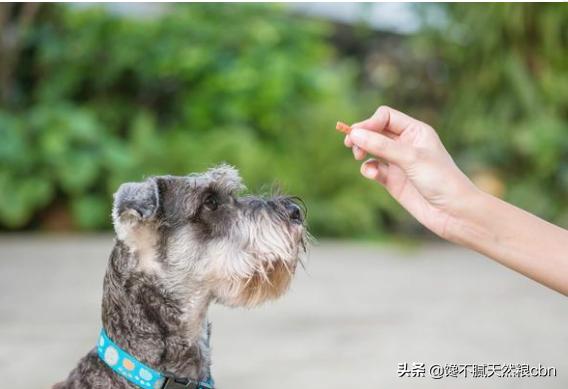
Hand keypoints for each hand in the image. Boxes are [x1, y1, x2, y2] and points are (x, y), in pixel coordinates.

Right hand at [345, 106, 478, 239]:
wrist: (453, 212)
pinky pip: (373, 168)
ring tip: (359, 156)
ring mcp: (398, 162)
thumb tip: (355, 134)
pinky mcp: (393, 180)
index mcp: (415, 131)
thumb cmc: (440, 180)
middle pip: (375, 131)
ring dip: (362, 150)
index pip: (385, 117)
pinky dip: (368, 169)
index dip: (370, 122)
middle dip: (362, 135)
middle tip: (350, 143)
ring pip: (371, 149)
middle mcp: (406, 144)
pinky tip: (371, 173)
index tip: (358, 134)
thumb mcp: (411, 158)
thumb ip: (381, 146)